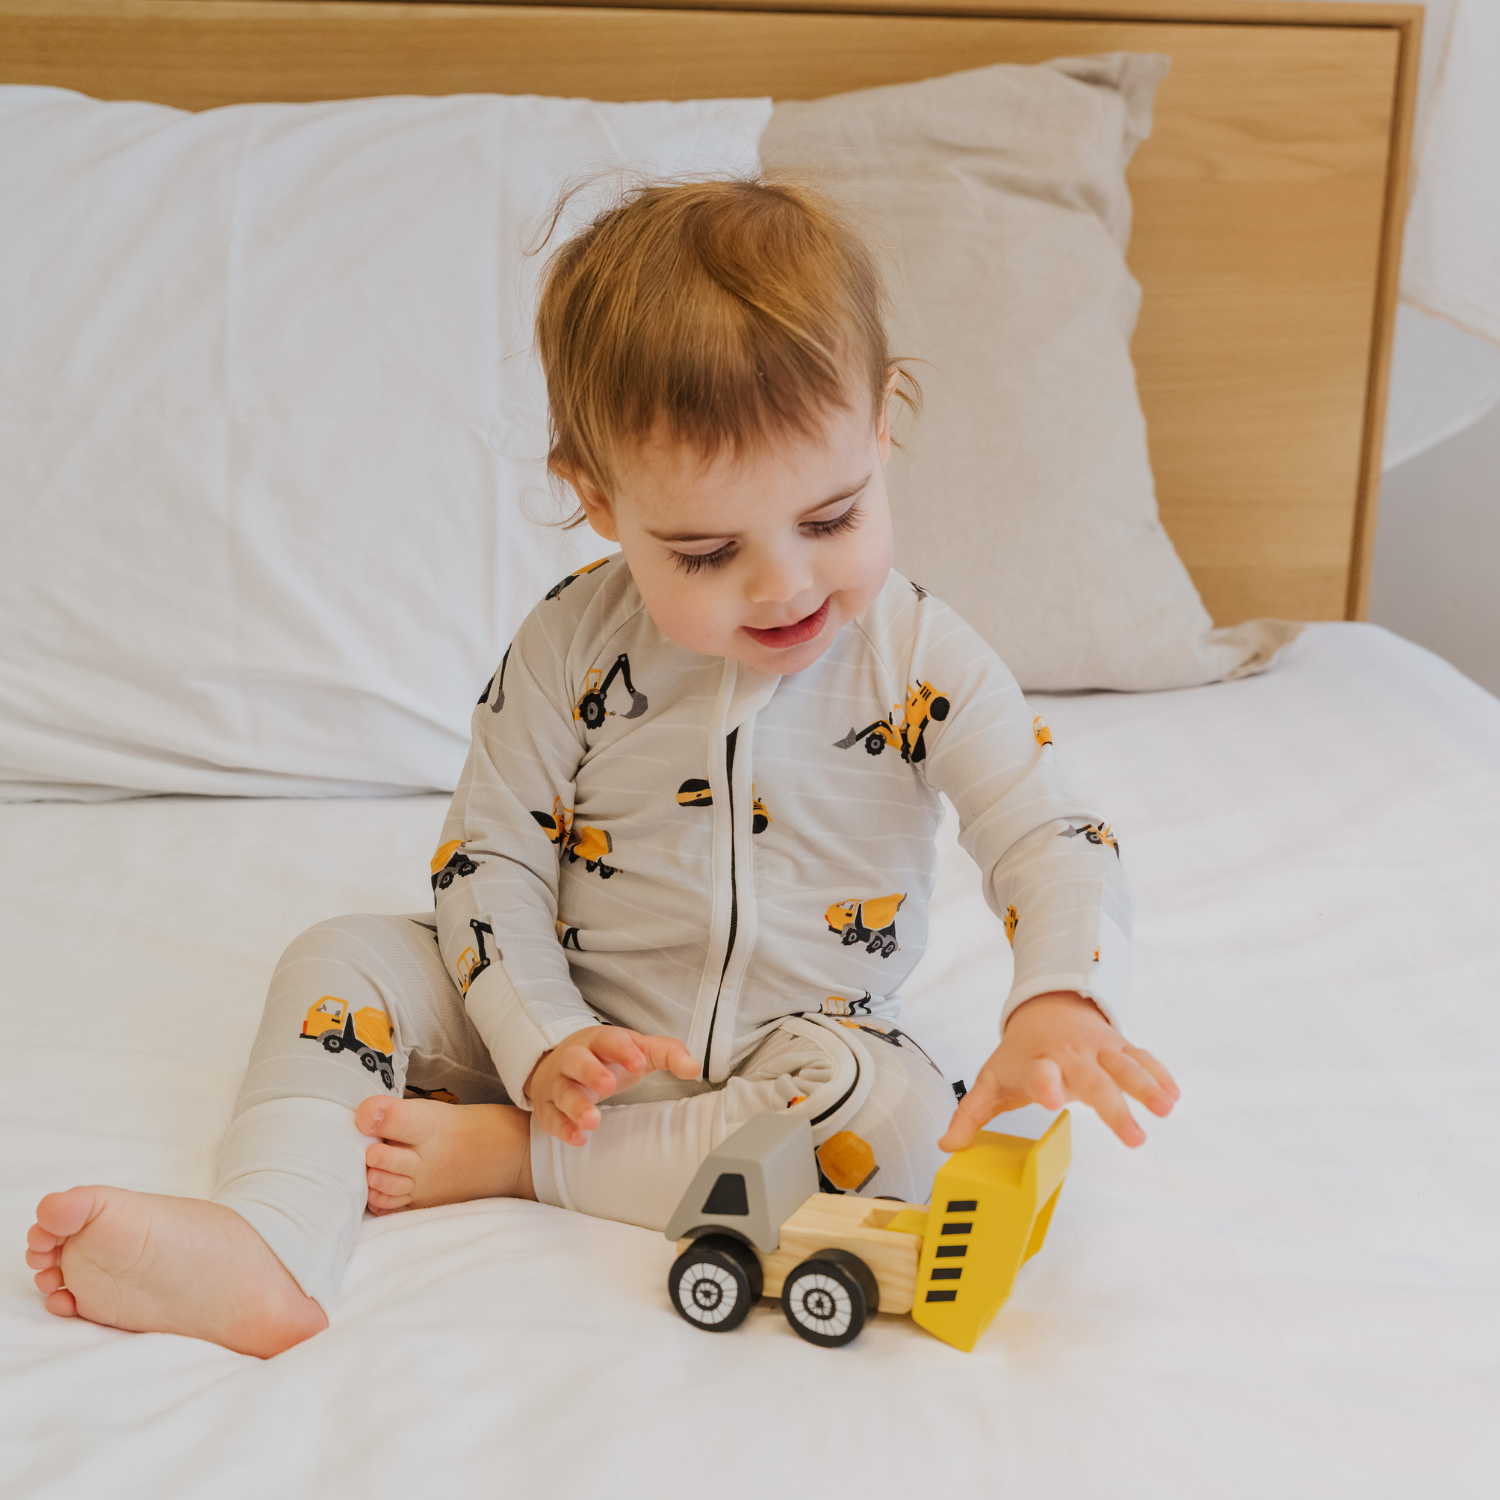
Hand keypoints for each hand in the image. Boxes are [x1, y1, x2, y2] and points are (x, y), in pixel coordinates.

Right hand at [524, 1025, 700, 1145]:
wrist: (557, 1065)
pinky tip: (578, 1137)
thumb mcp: (637, 1050)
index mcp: (599, 1041)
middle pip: (577, 1060)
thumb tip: (694, 1068)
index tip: (638, 1062)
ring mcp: (558, 1083)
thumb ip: (667, 1053)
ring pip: (563, 1091)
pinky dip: (562, 1128)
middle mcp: (574, 1059)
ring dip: (576, 1106)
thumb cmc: (605, 1059)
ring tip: (593, 1122)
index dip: (622, 1050)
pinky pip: (550, 1117)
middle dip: (591, 1072)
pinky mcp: (547, 1107)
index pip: (609, 1040)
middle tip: (608, 1085)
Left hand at [939, 991, 1177, 1151]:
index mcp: (1037, 1064)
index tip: (1051, 1101)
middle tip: (1134, 1138)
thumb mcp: (991, 1080)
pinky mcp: (1119, 1047)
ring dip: (1147, 1086)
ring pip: (1125, 1065)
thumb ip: (971, 1114)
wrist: (1047, 1007)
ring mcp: (1098, 1050)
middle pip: (1093, 1080)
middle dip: (1114, 1106)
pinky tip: (1174, 1095)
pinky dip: (1159, 1074)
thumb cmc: (1019, 1054)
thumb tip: (947, 1147)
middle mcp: (1070, 1056)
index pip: (1039, 1074)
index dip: (1044, 1085)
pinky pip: (1142, 1059)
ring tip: (1165, 1108)